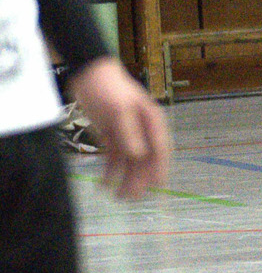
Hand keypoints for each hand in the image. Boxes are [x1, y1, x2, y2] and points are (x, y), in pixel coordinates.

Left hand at [65, 57, 170, 200]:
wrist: (89, 74)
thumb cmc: (109, 88)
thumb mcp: (119, 109)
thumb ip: (130, 132)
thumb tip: (139, 156)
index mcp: (152, 120)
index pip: (160, 148)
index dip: (160, 167)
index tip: (158, 186)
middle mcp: (142, 129)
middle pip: (144, 158)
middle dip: (138, 178)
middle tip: (128, 198)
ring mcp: (127, 132)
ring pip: (129, 161)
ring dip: (124, 178)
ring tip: (115, 197)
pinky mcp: (112, 134)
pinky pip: (114, 157)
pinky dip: (110, 171)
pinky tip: (103, 184)